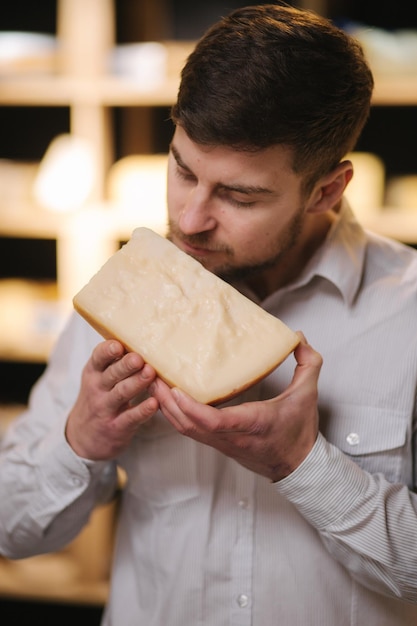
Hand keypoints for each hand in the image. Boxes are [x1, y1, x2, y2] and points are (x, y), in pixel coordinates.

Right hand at [66, 340, 158, 459]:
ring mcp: (106, 409)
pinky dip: (143, 410)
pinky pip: (131, 417)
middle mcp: (97, 389)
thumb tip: (141, 337)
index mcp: (94, 373)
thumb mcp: (98, 378)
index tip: (118, 345)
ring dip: (136, 383)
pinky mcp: (117, 427)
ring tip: (150, 373)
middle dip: (125, 365)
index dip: (107, 351)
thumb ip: (114, 361)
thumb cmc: (99, 398)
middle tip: (139, 358)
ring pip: (121, 394)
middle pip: (111, 375)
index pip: (98, 358)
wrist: (83, 437)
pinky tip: (154, 402)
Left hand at [150, 334, 321, 481]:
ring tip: (153, 382)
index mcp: (251, 423)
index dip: (191, 408)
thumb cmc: (299, 431)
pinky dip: (175, 414)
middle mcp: (231, 436)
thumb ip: (308, 363)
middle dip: (166, 402)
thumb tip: (298, 337)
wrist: (297, 466)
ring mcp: (222, 442)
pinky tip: (167, 397)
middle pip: (189, 425)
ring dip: (166, 407)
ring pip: (185, 429)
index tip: (175, 389)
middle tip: (151, 376)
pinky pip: (190, 431)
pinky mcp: (217, 444)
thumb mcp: (308, 394)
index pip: (215, 422)